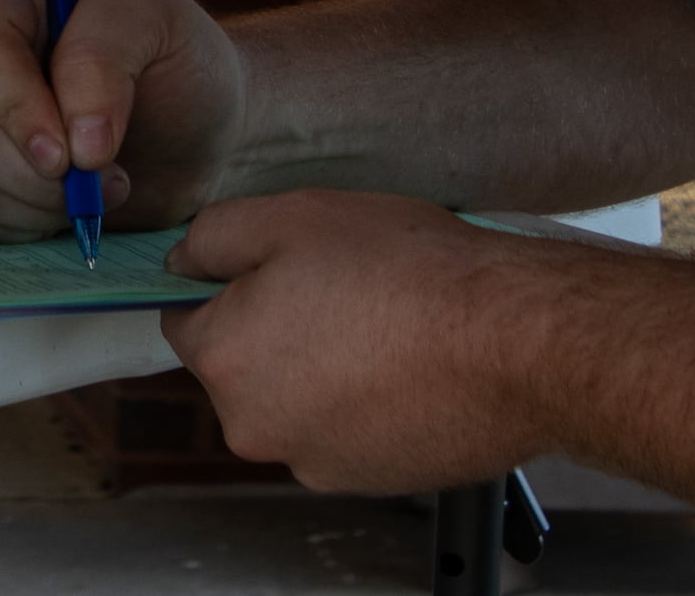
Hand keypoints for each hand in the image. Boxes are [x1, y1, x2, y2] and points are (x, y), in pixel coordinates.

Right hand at [0, 0, 244, 240]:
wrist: (188, 131)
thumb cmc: (175, 61)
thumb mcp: (159, 25)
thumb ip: (106, 58)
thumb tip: (75, 139)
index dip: (15, 106)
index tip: (68, 156)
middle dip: (37, 172)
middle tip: (109, 180)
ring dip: (38, 204)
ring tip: (100, 191)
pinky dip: (19, 229)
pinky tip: (64, 211)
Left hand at [162, 191, 543, 491]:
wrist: (511, 343)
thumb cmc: (405, 272)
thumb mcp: (292, 215)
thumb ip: (214, 236)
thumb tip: (183, 261)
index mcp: (223, 361)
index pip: (183, 317)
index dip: (224, 282)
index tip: (271, 264)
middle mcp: (255, 427)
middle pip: (241, 363)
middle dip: (274, 325)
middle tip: (337, 283)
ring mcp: (315, 461)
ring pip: (296, 398)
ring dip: (322, 365)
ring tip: (382, 320)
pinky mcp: (371, 479)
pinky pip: (346, 428)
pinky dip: (365, 400)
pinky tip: (407, 363)